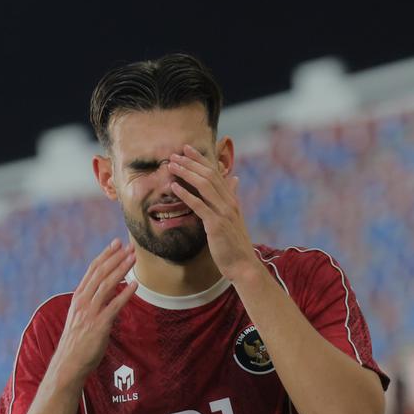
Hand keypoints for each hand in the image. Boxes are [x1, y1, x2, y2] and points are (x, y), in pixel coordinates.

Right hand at [52, 239, 137, 386]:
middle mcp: (82, 301)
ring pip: (107, 284)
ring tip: (133, 258)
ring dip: (121, 269)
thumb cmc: (77, 342)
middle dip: (116, 257)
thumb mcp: (81, 317)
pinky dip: (125, 294)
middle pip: (100, 273)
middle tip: (129, 246)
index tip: (116, 244)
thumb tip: (109, 293)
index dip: (105, 255)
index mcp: (78, 297)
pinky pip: (114, 306)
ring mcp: (90, 312)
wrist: (68, 363)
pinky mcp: (99, 325)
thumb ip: (93, 303)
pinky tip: (135, 285)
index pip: (92, 270)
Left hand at [166, 144, 261, 281]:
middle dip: (190, 162)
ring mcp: (223, 212)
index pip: (215, 173)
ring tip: (171, 166)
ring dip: (186, 173)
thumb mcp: (234, 217)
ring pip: (204, 186)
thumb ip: (232, 197)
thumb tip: (235, 180)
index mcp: (231, 199)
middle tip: (174, 154)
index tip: (187, 149)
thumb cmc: (235, 243)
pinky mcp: (216, 224)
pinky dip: (186, 194)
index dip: (200, 159)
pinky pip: (199, 205)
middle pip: (208, 175)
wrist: (243, 264)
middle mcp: (229, 202)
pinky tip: (174, 187)